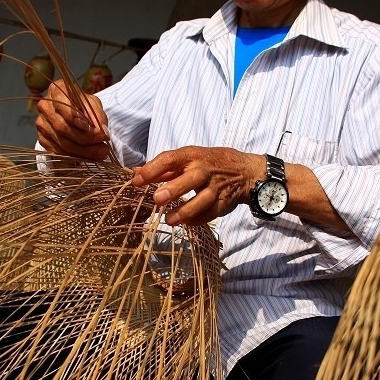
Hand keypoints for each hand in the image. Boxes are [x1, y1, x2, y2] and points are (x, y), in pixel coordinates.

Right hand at [35, 79, 110, 160]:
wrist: (73, 115)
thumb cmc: (83, 106)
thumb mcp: (93, 104)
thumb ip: (98, 115)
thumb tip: (102, 131)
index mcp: (56, 90)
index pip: (61, 104)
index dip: (74, 116)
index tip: (89, 126)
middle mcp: (45, 106)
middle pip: (62, 127)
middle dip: (85, 138)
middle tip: (102, 143)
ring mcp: (42, 123)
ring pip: (62, 142)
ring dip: (84, 150)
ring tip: (101, 152)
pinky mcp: (43, 139)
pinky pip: (59, 152)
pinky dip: (76, 156)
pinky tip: (91, 157)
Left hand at [131, 146, 263, 225]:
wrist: (243, 171)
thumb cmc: (207, 163)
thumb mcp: (188, 159)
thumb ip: (163, 168)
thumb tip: (135, 173)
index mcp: (192, 156)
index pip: (171, 159)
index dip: (153, 169)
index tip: (136, 180)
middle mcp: (204, 170)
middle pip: (191, 178)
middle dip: (174, 189)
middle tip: (156, 199)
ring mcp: (216, 187)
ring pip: (203, 199)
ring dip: (186, 210)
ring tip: (169, 220)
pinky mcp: (224, 202)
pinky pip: (211, 213)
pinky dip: (199, 219)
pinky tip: (186, 223)